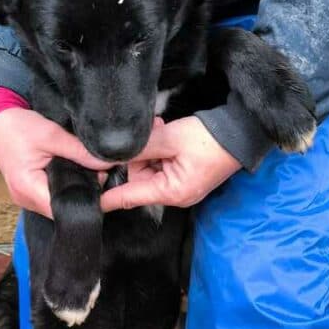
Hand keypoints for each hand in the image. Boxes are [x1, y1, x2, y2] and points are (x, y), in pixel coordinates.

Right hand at [0, 108, 111, 217]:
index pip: (63, 208)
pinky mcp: (28, 192)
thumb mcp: (52, 134)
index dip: (86, 199)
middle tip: (99, 176)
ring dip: (73, 191)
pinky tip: (73, 175)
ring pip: (57, 203)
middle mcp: (25, 199)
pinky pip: (50, 196)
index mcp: (27, 188)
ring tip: (87, 174)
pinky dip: (63, 188)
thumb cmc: (17, 127)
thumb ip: (80, 151)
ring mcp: (25, 198)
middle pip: (61, 208)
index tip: (103, 184)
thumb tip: (107, 163)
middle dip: (82, 194)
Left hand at [100, 116, 240, 211]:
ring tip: (162, 129)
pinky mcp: (185, 174)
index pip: (128, 197)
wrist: (242, 132)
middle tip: (150, 134)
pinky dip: (159, 149)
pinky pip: (161, 164)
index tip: (86, 199)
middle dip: (137, 156)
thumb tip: (113, 152)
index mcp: (171, 192)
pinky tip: (164, 131)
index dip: (106, 196)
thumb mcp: (171, 139)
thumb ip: (141, 146)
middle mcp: (174, 194)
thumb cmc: (210, 139)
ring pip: (148, 168)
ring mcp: (180, 185)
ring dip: (149, 149)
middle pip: (137, 178)